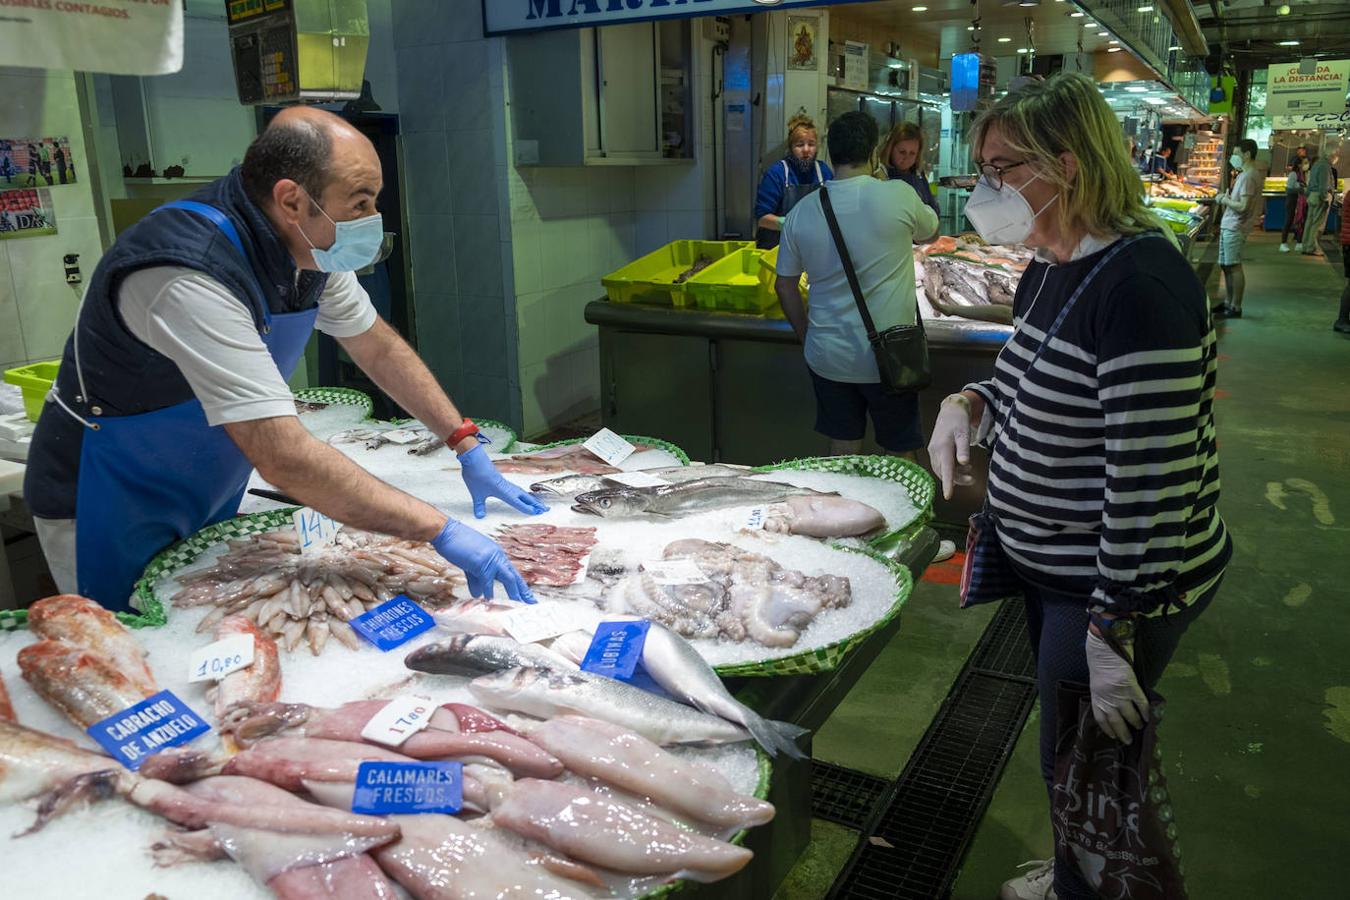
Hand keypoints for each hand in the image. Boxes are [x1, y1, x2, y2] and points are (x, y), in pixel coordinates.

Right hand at [431, 518, 534, 602]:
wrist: (445, 531)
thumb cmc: (456, 544)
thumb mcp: (470, 563)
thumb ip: (476, 579)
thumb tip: (479, 594)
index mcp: (496, 554)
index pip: (510, 572)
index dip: (519, 585)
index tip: (526, 596)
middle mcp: (497, 555)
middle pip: (514, 576)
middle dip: (523, 591)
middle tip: (531, 603)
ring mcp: (491, 558)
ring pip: (508, 578)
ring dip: (513, 593)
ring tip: (518, 605)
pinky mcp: (481, 561)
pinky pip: (487, 580)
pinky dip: (488, 591)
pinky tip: (489, 600)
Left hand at [458, 444, 547, 518]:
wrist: (474, 459)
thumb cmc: (476, 475)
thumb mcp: (476, 493)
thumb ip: (479, 505)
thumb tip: (480, 516)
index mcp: (504, 491)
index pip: (518, 502)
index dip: (527, 508)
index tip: (537, 512)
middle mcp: (507, 487)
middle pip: (524, 496)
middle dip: (535, 503)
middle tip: (544, 509)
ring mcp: (505, 483)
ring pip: (521, 492)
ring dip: (530, 498)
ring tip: (537, 503)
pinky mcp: (502, 479)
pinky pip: (516, 488)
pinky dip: (522, 493)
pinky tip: (521, 494)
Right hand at [927, 395, 975, 499]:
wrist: (949, 411)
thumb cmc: (958, 422)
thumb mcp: (964, 434)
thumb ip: (964, 449)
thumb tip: (964, 463)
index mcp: (943, 447)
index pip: (946, 470)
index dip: (948, 484)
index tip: (948, 496)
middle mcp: (935, 451)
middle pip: (943, 472)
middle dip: (956, 480)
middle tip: (972, 479)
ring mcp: (933, 451)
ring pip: (941, 470)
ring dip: (954, 475)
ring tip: (969, 470)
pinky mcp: (934, 451)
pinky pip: (941, 465)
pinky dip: (951, 469)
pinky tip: (962, 465)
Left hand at [1086, 625, 1148, 742]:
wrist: (1104, 643)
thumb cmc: (1099, 658)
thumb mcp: (1097, 678)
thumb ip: (1103, 692)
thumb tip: (1113, 704)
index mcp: (1096, 695)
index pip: (1100, 718)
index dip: (1107, 729)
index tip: (1113, 737)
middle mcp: (1106, 697)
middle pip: (1115, 720)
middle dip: (1122, 732)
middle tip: (1128, 741)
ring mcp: (1118, 692)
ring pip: (1129, 714)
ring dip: (1136, 723)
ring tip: (1140, 728)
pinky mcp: (1130, 685)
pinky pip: (1140, 702)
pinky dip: (1145, 711)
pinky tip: (1149, 717)